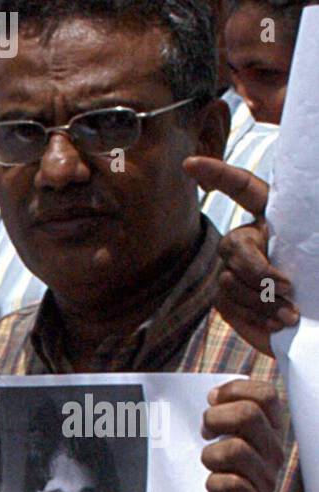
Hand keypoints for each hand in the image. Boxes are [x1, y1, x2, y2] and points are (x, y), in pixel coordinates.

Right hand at [183, 157, 298, 356]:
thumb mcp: (318, 251)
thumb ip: (309, 238)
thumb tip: (250, 256)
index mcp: (275, 217)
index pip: (242, 189)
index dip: (216, 175)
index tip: (189, 163)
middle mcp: (250, 241)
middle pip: (234, 245)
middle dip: (258, 268)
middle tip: (288, 287)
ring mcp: (235, 272)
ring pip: (230, 279)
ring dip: (262, 298)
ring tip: (290, 314)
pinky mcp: (228, 301)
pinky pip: (230, 303)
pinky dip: (254, 314)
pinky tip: (276, 322)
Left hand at [201, 379, 285, 491]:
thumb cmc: (228, 482)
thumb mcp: (231, 445)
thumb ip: (226, 418)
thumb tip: (213, 395)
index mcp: (271, 432)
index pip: (266, 394)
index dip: (235, 391)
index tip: (213, 403)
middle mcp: (275, 452)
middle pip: (248, 415)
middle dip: (215, 419)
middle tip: (205, 434)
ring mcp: (267, 479)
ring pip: (235, 450)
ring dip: (210, 455)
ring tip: (209, 465)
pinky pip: (230, 485)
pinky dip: (213, 484)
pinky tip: (213, 488)